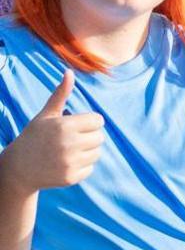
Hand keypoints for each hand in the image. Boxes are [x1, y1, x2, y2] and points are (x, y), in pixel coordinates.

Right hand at [0, 72, 103, 195]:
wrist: (19, 168)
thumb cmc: (35, 137)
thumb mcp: (46, 115)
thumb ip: (60, 95)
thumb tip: (69, 72)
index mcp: (64, 125)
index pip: (98, 121)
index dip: (88, 122)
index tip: (75, 126)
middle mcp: (68, 144)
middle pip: (100, 137)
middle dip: (88, 136)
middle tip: (70, 140)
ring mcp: (70, 162)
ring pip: (97, 153)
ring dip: (87, 151)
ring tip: (67, 151)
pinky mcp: (71, 177)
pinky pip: (90, 168)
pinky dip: (81, 166)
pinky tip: (65, 163)